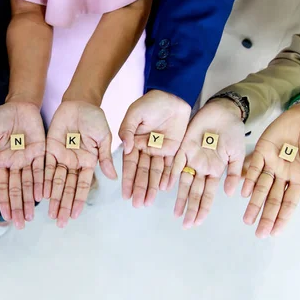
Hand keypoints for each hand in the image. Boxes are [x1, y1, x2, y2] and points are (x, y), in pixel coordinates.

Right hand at [0, 101, 45, 228]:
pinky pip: (42, 170)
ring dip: (30, 200)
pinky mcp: (41, 151)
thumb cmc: (1, 117)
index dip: (4, 200)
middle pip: (17, 189)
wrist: (19, 103)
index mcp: (0, 161)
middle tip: (20, 224)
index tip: (4, 216)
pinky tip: (42, 196)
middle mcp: (15, 164)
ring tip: (31, 216)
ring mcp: (28, 159)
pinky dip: (42, 183)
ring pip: (29, 184)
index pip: (2, 186)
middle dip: (18, 206)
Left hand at [45, 101, 117, 227]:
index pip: (82, 185)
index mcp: (88, 162)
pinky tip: (41, 195)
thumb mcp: (104, 137)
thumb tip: (113, 177)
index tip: (75, 215)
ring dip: (54, 198)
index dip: (79, 200)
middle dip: (64, 205)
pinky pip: (45, 167)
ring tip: (51, 215)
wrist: (80, 102)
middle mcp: (74, 163)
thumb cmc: (95, 118)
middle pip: (68, 188)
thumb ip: (105, 157)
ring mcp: (62, 157)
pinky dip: (43, 181)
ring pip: (56, 182)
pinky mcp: (50, 149)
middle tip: (60, 222)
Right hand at [118, 90, 190, 207]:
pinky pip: (171, 166)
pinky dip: (168, 177)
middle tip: (137, 204)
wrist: (171, 95)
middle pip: (142, 173)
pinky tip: (164, 189)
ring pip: (156, 173)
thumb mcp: (134, 114)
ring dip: (152, 187)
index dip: (128, 180)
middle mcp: (145, 150)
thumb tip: (126, 148)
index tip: (125, 194)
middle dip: (140, 189)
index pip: (130, 165)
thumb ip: (128, 131)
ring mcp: (160, 151)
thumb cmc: (149, 103)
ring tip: (148, 202)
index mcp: (134, 143)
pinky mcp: (174, 150)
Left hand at [171, 98, 245, 228]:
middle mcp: (201, 168)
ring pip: (184, 182)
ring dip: (180, 197)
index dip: (203, 208)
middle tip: (185, 224)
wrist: (223, 111)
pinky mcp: (183, 147)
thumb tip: (230, 194)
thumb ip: (233, 173)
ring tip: (176, 213)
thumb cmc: (233, 131)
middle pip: (195, 192)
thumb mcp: (237, 153)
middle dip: (191, 208)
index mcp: (215, 171)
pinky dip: (171, 175)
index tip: (198, 222)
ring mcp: (191, 158)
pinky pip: (175, 163)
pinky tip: (166, 187)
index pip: (208, 194)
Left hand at [242, 102, 299, 237]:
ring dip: (254, 203)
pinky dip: (248, 179)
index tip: (275, 232)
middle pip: (273, 199)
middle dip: (266, 216)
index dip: (282, 217)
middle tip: (258, 232)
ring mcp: (272, 163)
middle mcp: (283, 175)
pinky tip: (243, 192)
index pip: (289, 203)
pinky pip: (253, 167)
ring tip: (247, 219)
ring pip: (260, 187)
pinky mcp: (262, 150)